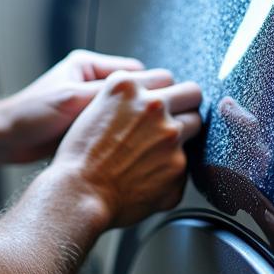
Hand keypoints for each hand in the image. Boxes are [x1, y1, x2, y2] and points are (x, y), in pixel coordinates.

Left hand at [0, 50, 162, 163]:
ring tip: (145, 138)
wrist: (5, 140)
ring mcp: (91, 104)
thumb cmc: (32, 114)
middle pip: (136, 92)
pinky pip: (116, 128)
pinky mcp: (89, 126)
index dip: (152, 89)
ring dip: (135, 125)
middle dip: (146, 108)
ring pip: (128, 112)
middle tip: (159, 125)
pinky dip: (124, 136)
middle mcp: (93, 82)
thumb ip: (110, 95)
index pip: (137, 72)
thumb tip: (151, 89)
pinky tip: (129, 148)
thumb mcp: (74, 99)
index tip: (165, 106)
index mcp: (90, 65)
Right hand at [52, 70, 203, 228]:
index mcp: (129, 87)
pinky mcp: (178, 166)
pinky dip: (171, 170)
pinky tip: (149, 177)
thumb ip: (128, 98)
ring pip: (194, 126)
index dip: (164, 93)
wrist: (78, 195)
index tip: (161, 104)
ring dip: (181, 135)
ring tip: (157, 152)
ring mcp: (169, 135)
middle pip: (192, 93)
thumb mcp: (95, 107)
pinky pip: (184, 163)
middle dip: (186, 105)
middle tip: (175, 119)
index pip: (167, 78)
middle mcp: (153, 106)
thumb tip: (154, 98)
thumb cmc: (79, 156)